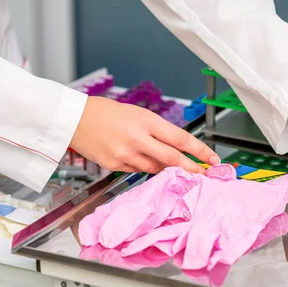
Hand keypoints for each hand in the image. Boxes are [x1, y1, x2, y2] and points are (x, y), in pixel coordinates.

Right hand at [70, 96, 219, 173]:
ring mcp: (125, 155)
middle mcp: (137, 139)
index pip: (180, 138)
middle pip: (173, 158)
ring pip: (156, 168)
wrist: (75, 119)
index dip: (199, 150)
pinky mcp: (115, 166)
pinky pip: (139, 171)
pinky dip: (146, 167)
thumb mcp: (137, 114)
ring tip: (171, 165)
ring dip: (167, 169)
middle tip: (205, 174)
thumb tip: (177, 149)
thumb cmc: (107, 112)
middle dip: (192, 168)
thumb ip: (157, 132)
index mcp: (146, 121)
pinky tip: (141, 160)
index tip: (212, 158)